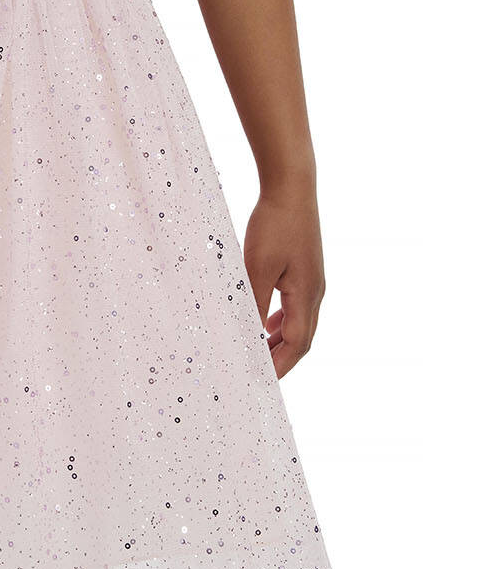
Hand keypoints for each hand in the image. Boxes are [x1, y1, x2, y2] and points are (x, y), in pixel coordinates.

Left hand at [243, 183, 325, 378]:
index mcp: (306, 296)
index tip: (262, 381)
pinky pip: (296, 306)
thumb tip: (251, 336)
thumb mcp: (257, 266)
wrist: (292, 186)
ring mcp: (313, 280)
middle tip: (258, 373)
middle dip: (281, 359)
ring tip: (258, 352)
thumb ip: (254, 303)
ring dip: (280, 341)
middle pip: (302, 339)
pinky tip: (264, 319)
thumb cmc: (275, 224)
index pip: (297, 345)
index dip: (280, 366)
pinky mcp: (306, 268)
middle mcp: (316, 292)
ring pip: (300, 323)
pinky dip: (281, 320)